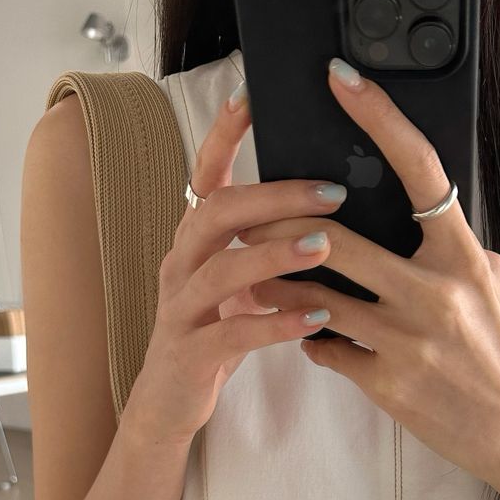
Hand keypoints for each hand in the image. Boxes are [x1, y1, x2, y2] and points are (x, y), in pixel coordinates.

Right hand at [124, 82, 349, 446]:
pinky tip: (315, 319)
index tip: (254, 95)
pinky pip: (233, 333)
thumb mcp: (235, 282)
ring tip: (326, 247)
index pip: (206, 174)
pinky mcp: (191, 353)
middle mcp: (181, 264)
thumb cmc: (213, 336)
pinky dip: (275, 323)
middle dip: (276, 196)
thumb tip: (321, 205)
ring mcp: (182, 308)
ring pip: (223, 269)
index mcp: (194, 241)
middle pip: (219, 212)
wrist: (168, 404)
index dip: (224, 134)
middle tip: (332, 191)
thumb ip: (261, 243)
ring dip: (276, 254)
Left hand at [233, 56, 499, 499]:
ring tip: (259, 279)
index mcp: (464, 254)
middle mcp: (436, 291)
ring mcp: (409, 339)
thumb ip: (449, 246)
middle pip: (337, 239)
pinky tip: (308, 334)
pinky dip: (310, 338)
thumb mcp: (490, 285)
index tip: (341, 79)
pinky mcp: (388, 382)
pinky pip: (326, 347)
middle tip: (251, 216)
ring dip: (280, 287)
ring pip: (316, 297)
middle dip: (283, 227)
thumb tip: (411, 209)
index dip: (379, 116)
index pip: (420, 168)